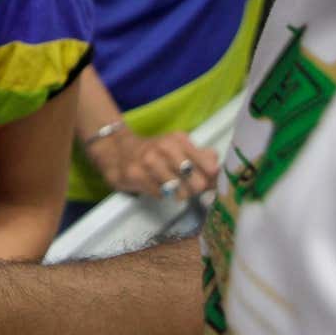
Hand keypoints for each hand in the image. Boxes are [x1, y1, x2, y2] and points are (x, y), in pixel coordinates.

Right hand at [87, 129, 218, 199]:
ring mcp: (149, 161)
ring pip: (179, 191)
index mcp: (179, 140)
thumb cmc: (154, 153)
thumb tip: (218, 169)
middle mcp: (165, 147)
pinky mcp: (136, 175)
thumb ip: (201, 157)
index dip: (212, 179)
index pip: (209, 165)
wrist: (117, 151)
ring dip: (178, 194)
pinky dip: (161, 194)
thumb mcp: (177, 148)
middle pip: (197, 182)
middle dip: (195, 189)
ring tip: (171, 188)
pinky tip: (155, 186)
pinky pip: (160, 194)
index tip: (210, 183)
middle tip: (189, 188)